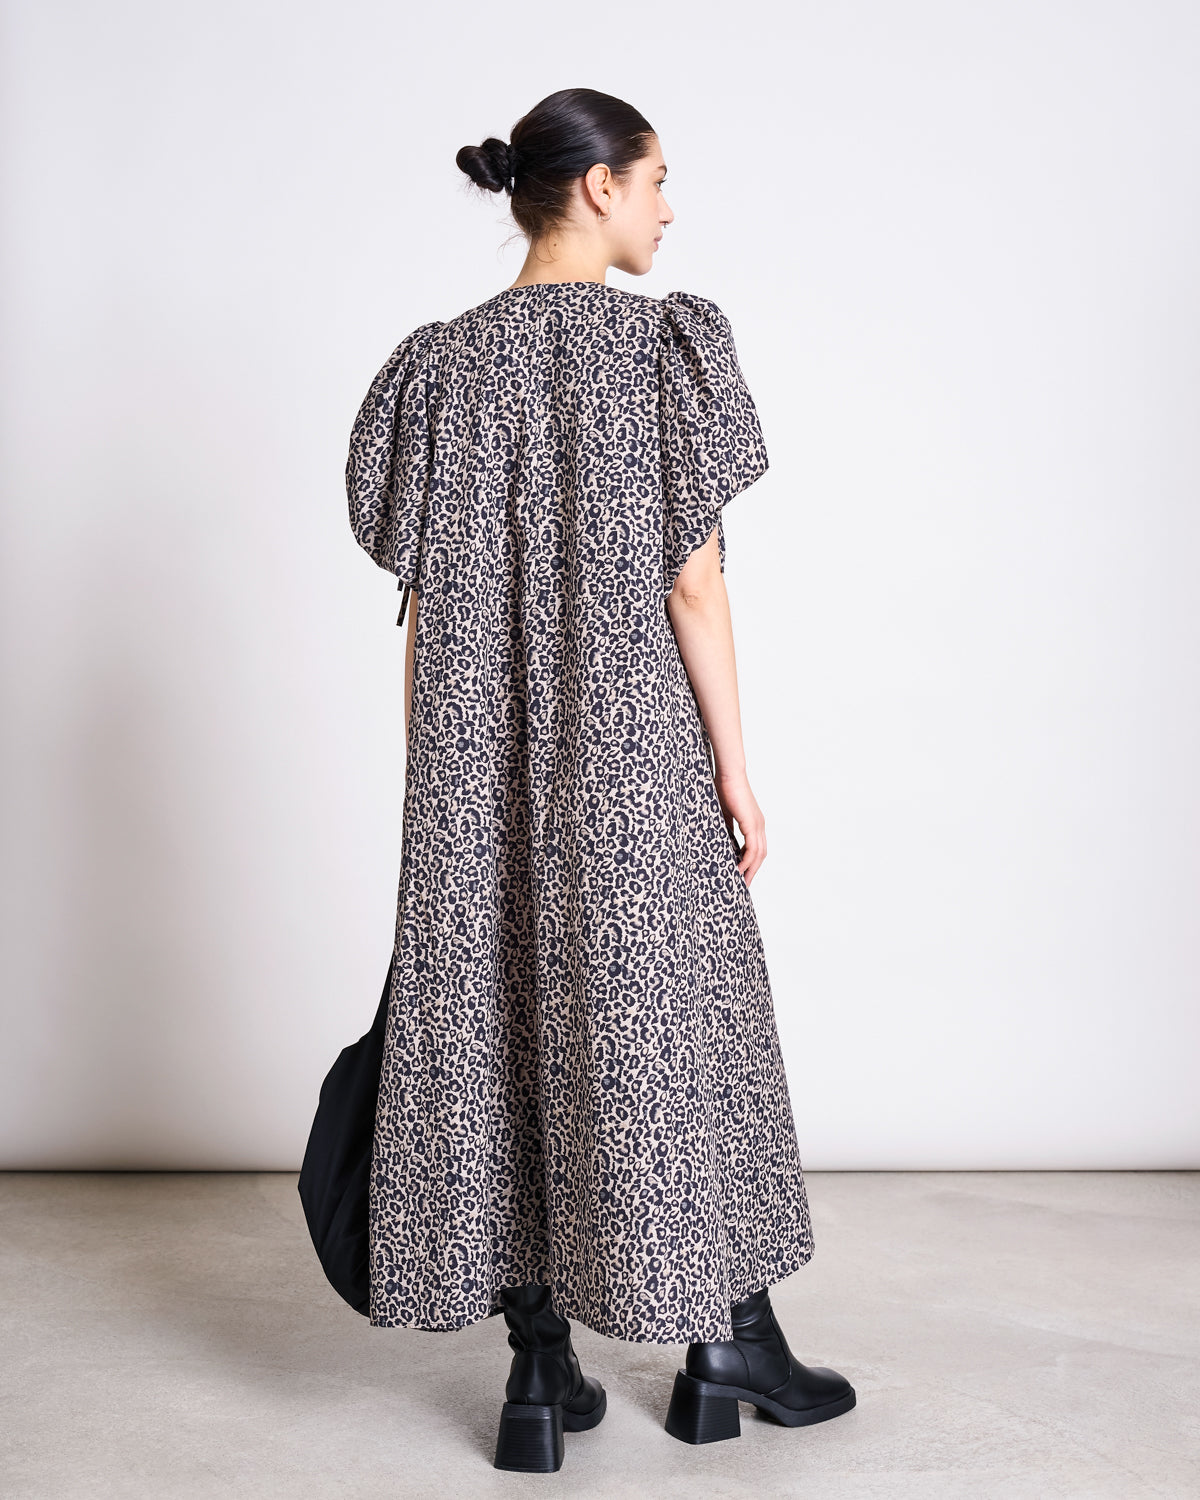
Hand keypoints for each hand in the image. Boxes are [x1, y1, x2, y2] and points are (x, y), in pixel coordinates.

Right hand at [714, 767, 765, 884]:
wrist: (728, 774)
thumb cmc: (723, 789)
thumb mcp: (723, 813)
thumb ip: (725, 827)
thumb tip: (721, 841)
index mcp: (754, 822)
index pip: (756, 847)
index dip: (750, 862)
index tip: (742, 874)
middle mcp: (759, 825)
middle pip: (761, 854)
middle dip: (753, 870)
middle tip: (744, 884)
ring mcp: (758, 825)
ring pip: (759, 854)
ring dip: (751, 869)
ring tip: (742, 882)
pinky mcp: (752, 824)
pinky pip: (752, 848)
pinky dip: (747, 861)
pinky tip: (738, 869)